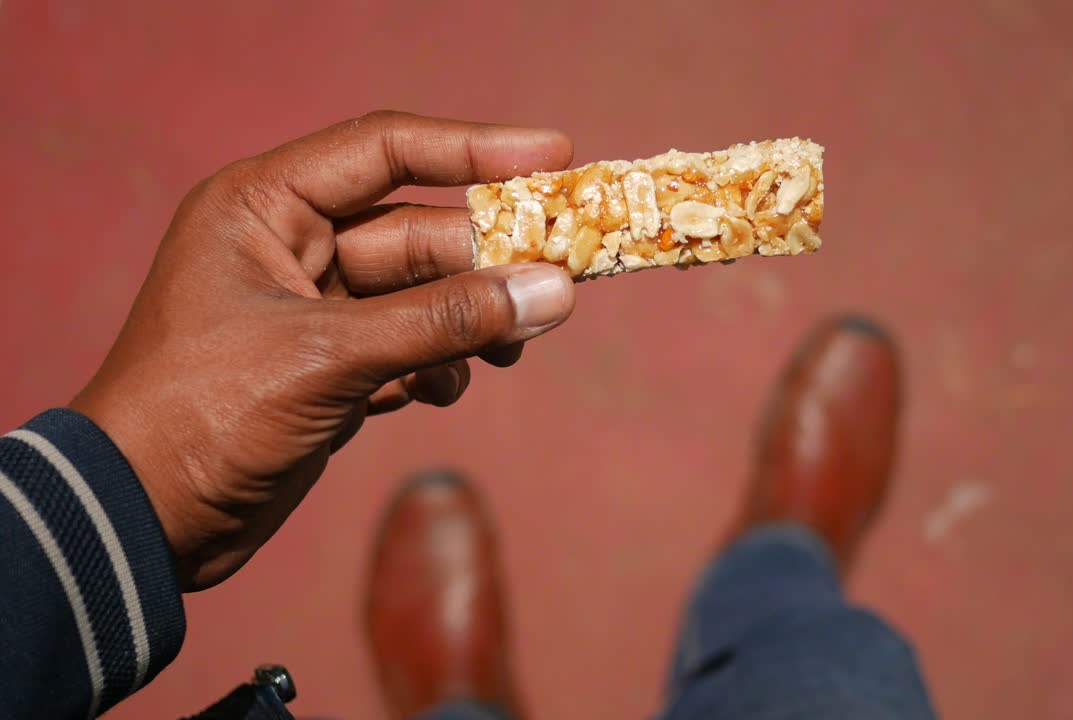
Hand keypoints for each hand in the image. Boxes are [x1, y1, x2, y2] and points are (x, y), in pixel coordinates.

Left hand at [69, 112, 575, 590]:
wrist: (143, 520)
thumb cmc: (207, 412)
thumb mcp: (329, 356)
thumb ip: (445, 321)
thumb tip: (554, 291)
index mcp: (265, 207)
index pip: (387, 149)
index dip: (475, 148)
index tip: (556, 157)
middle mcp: (290, 245)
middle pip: (419, 231)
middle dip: (488, 260)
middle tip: (561, 281)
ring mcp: (313, 310)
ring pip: (422, 294)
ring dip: (471, 320)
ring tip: (511, 350)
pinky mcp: (330, 367)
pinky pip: (410, 346)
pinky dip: (438, 365)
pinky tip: (440, 392)